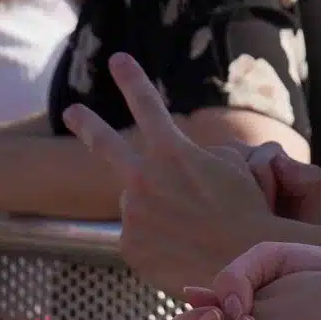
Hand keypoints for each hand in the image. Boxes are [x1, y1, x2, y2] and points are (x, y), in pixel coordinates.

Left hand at [63, 54, 316, 295]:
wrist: (242, 260)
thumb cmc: (247, 210)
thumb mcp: (233, 167)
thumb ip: (198, 158)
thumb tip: (174, 170)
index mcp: (172, 153)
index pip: (148, 106)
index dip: (132, 80)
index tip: (117, 59)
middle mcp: (143, 179)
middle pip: (107, 146)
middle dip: (88, 126)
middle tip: (74, 111)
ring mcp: (132, 215)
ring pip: (140, 206)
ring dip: (161, 213)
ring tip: (194, 231)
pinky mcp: (129, 247)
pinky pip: (142, 239)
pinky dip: (161, 243)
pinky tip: (185, 251)